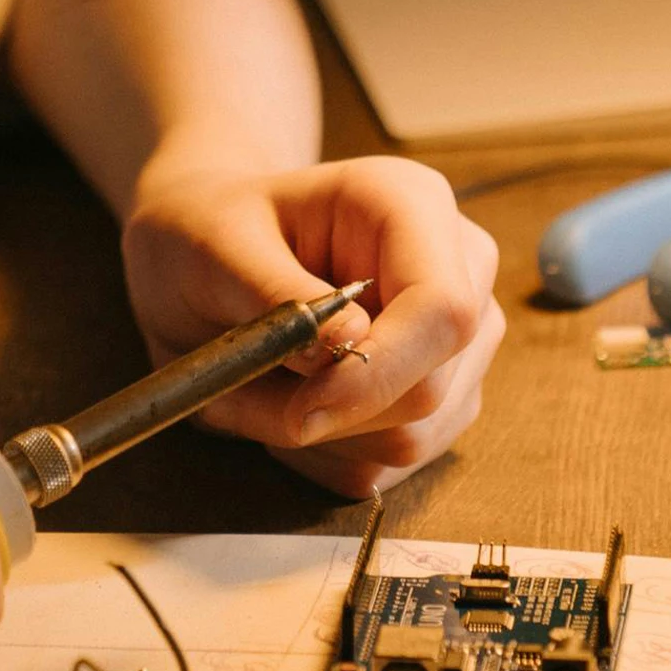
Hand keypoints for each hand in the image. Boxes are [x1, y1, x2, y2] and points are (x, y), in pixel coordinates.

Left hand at [121, 156, 504, 495]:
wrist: (212, 253)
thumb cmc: (211, 232)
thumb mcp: (215, 246)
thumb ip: (276, 292)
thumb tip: (344, 350)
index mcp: (412, 206)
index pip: (443, 310)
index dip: (378, 373)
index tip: (298, 408)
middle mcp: (459, 271)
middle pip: (431, 387)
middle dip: (329, 416)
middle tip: (235, 395)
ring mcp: (460, 341)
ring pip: (412, 438)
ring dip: (316, 440)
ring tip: (250, 391)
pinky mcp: (440, 399)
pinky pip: (390, 465)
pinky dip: (322, 457)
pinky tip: (282, 408)